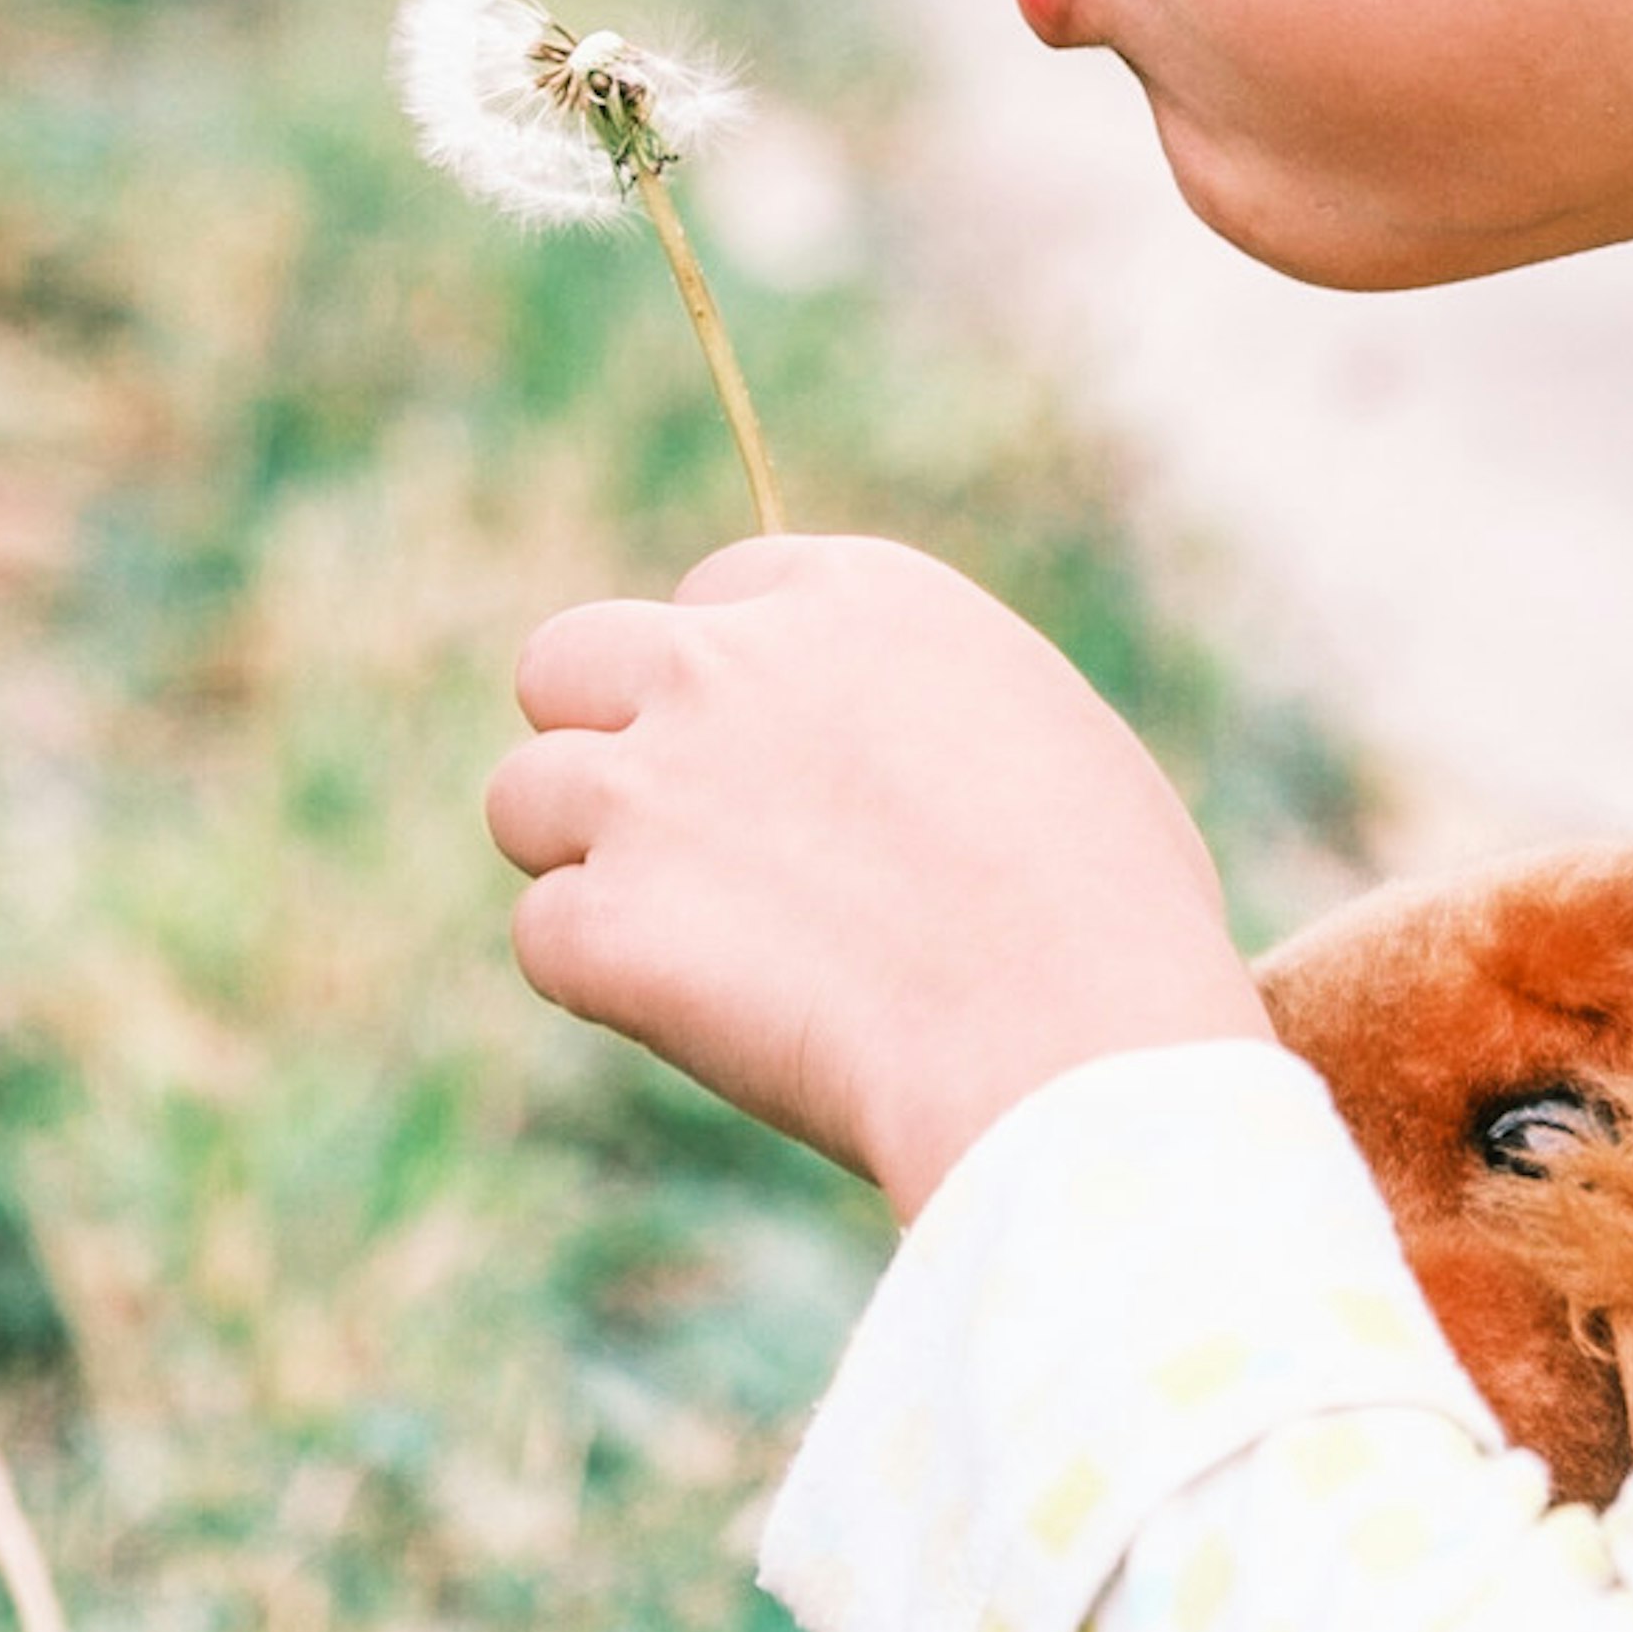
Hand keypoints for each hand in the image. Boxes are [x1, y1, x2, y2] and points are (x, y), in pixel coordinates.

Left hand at [488, 532, 1268, 1215]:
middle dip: (604, 742)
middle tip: (678, 843)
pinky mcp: (606, 918)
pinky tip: (699, 1023)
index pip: (713, 594)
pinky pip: (546, 938)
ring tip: (692, 949)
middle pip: (568, 661)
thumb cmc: (1109, 912)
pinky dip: (603, 985)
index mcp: (850, 595)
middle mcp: (725, 665)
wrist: (1070, 1037)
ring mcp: (650, 786)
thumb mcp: (1036, 735)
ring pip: (523, 797)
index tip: (770, 766)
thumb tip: (881, 766)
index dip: (727, 685)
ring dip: (585, 865)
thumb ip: (914, 712)